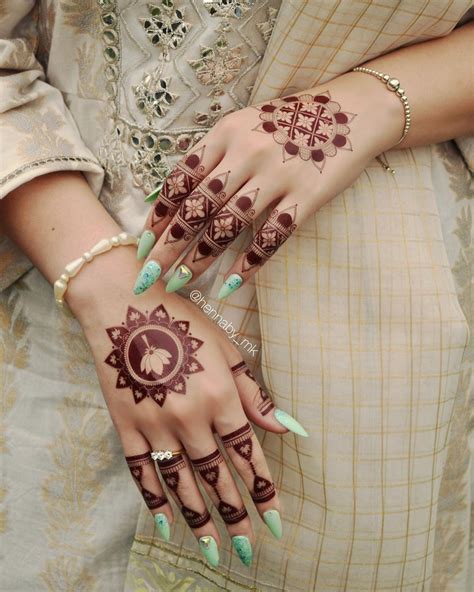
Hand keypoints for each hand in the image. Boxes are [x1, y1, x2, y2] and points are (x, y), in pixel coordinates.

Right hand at [68, 249, 307, 567]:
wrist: (123, 307)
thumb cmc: (181, 321)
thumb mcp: (225, 348)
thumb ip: (252, 391)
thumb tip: (285, 426)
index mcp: (220, 396)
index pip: (247, 453)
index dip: (263, 488)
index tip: (275, 520)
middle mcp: (191, 417)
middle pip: (217, 475)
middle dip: (236, 513)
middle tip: (249, 548)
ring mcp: (156, 425)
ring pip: (183, 482)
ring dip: (200, 517)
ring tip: (215, 550)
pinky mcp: (127, 427)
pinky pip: (143, 473)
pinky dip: (156, 501)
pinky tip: (168, 525)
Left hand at [134, 71, 401, 297]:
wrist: (350, 113)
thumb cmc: (289, 122)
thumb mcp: (243, 125)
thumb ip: (211, 156)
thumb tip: (171, 196)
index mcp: (226, 133)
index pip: (181, 180)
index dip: (159, 215)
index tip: (143, 245)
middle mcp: (247, 153)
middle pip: (198, 207)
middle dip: (169, 245)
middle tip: (148, 276)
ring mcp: (278, 175)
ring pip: (229, 225)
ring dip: (201, 258)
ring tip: (180, 283)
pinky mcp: (307, 196)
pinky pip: (272, 236)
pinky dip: (249, 263)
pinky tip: (230, 285)